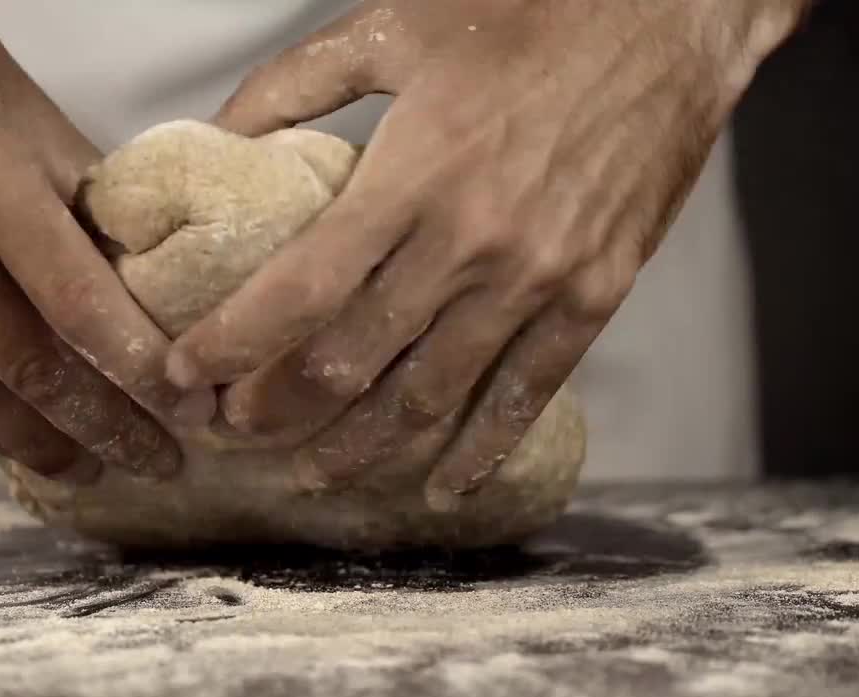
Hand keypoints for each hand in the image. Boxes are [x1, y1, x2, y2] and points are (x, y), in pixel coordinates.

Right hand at [0, 0, 212, 481]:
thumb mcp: (26, 112)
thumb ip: (86, 200)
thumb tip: (147, 281)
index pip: (77, 301)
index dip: (138, 368)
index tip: (187, 410)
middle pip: (25, 362)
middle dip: (101, 425)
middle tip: (156, 461)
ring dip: (34, 440)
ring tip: (90, 467)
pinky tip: (9, 441)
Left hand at [165, 0, 809, 505]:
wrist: (670, 12)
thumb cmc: (530, 8)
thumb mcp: (397, 24)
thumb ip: (298, 82)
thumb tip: (221, 132)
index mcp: (415, 171)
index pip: (302, 288)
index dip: (234, 344)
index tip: (188, 375)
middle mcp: (473, 241)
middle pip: (354, 360)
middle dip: (280, 409)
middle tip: (236, 431)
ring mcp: (539, 277)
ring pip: (432, 395)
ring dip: (363, 448)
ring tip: (312, 475)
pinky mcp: (595, 294)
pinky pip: (529, 393)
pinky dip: (482, 450)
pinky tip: (443, 488)